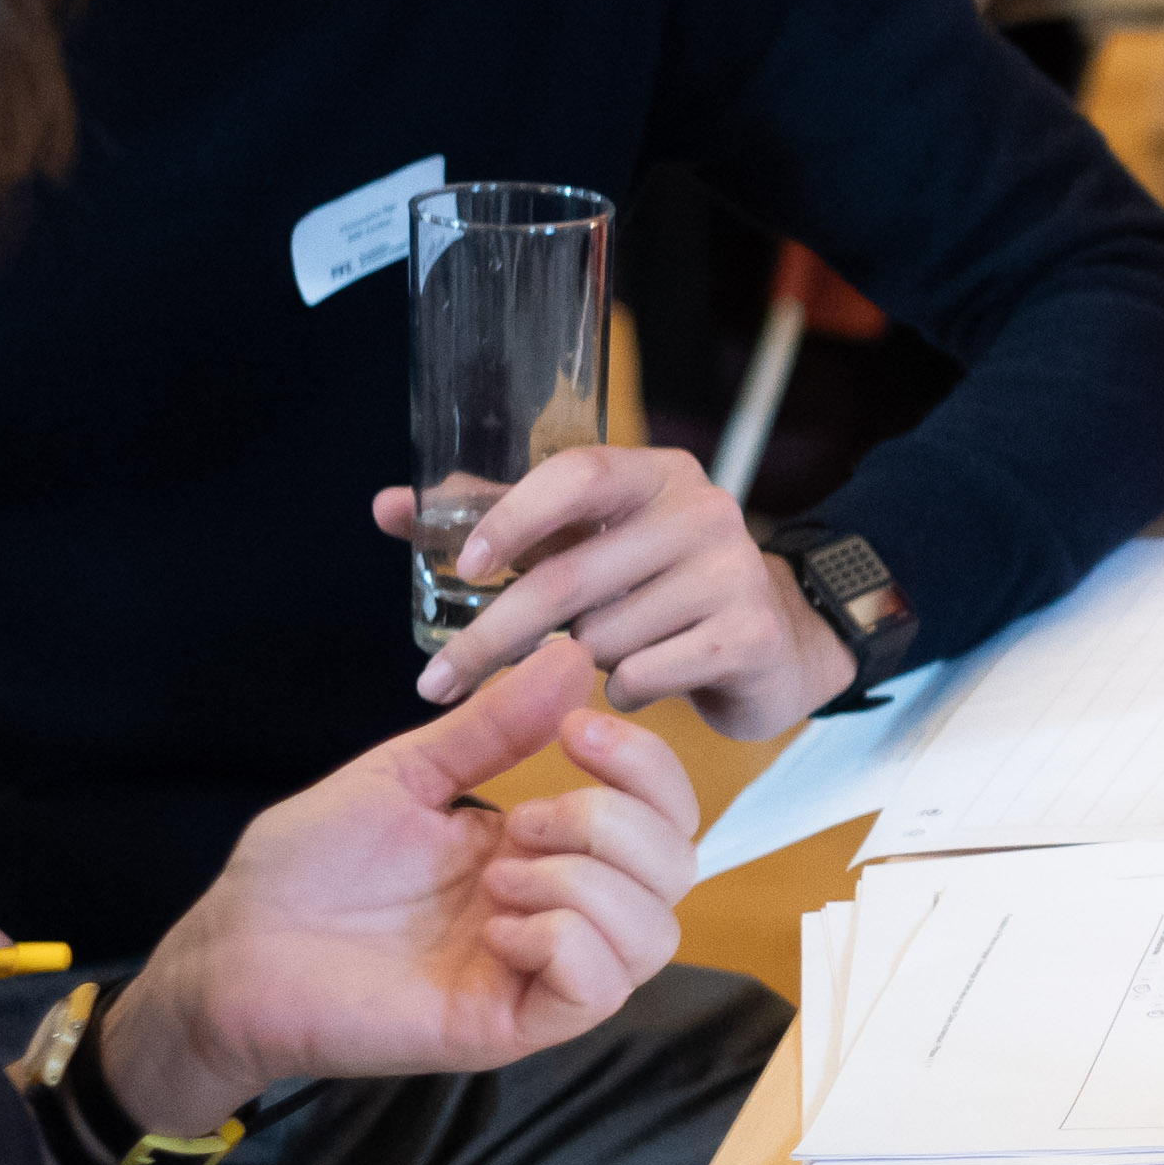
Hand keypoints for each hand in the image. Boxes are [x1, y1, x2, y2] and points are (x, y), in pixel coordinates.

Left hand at [105, 642, 696, 1119]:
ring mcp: (536, 973)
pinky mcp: (506, 1026)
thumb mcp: (404, 775)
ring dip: (588, 883)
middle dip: (613, 821)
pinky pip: (594, 992)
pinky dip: (564, 942)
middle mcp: (556, 913)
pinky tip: (496, 930)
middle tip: (523, 817)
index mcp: (542, 850)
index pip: (661, 816)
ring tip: (502, 876)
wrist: (231, 947)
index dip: (647, 765)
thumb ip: (492, 727)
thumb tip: (572, 655)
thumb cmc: (303, 867)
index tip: (577, 729)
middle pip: (674, 872)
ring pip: (651, 936)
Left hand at [382, 442, 854, 735]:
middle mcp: (703, 510)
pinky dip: (623, 692)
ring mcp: (734, 571)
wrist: (773, 641)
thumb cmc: (657, 586)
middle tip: (435, 684)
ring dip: (576, 664)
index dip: (515, 514)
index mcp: (656, 474)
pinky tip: (640, 682)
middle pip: (571, 576)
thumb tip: (390, 507)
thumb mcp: (586, 542)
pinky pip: (644, 676)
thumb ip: (494, 522)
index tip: (465, 565)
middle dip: (493, 637)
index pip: (579, 472)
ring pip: (601, 637)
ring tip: (601, 656)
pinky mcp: (750, 635)